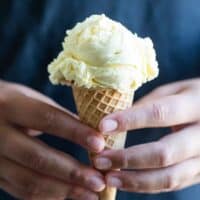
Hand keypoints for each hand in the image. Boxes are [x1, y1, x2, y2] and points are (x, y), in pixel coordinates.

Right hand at [0, 80, 104, 199]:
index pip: (48, 119)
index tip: (100, 144)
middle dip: (72, 172)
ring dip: (63, 190)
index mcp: (10, 105)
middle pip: (38, 157)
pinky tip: (67, 195)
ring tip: (90, 194)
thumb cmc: (11, 101)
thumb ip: (56, 114)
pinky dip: (47, 195)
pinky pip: (20, 190)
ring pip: (28, 180)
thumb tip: (88, 131)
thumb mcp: (30, 99)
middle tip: (99, 181)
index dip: (75, 132)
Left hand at [94, 79, 199, 192]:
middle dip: (128, 158)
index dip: (130, 120)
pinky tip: (126, 181)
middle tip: (100, 159)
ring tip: (108, 177)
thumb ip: (148, 104)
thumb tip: (116, 119)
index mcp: (196, 105)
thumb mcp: (174, 91)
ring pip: (169, 176)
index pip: (160, 113)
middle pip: (164, 153)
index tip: (103, 125)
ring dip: (134, 180)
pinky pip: (172, 183)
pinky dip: (145, 185)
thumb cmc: (193, 96)